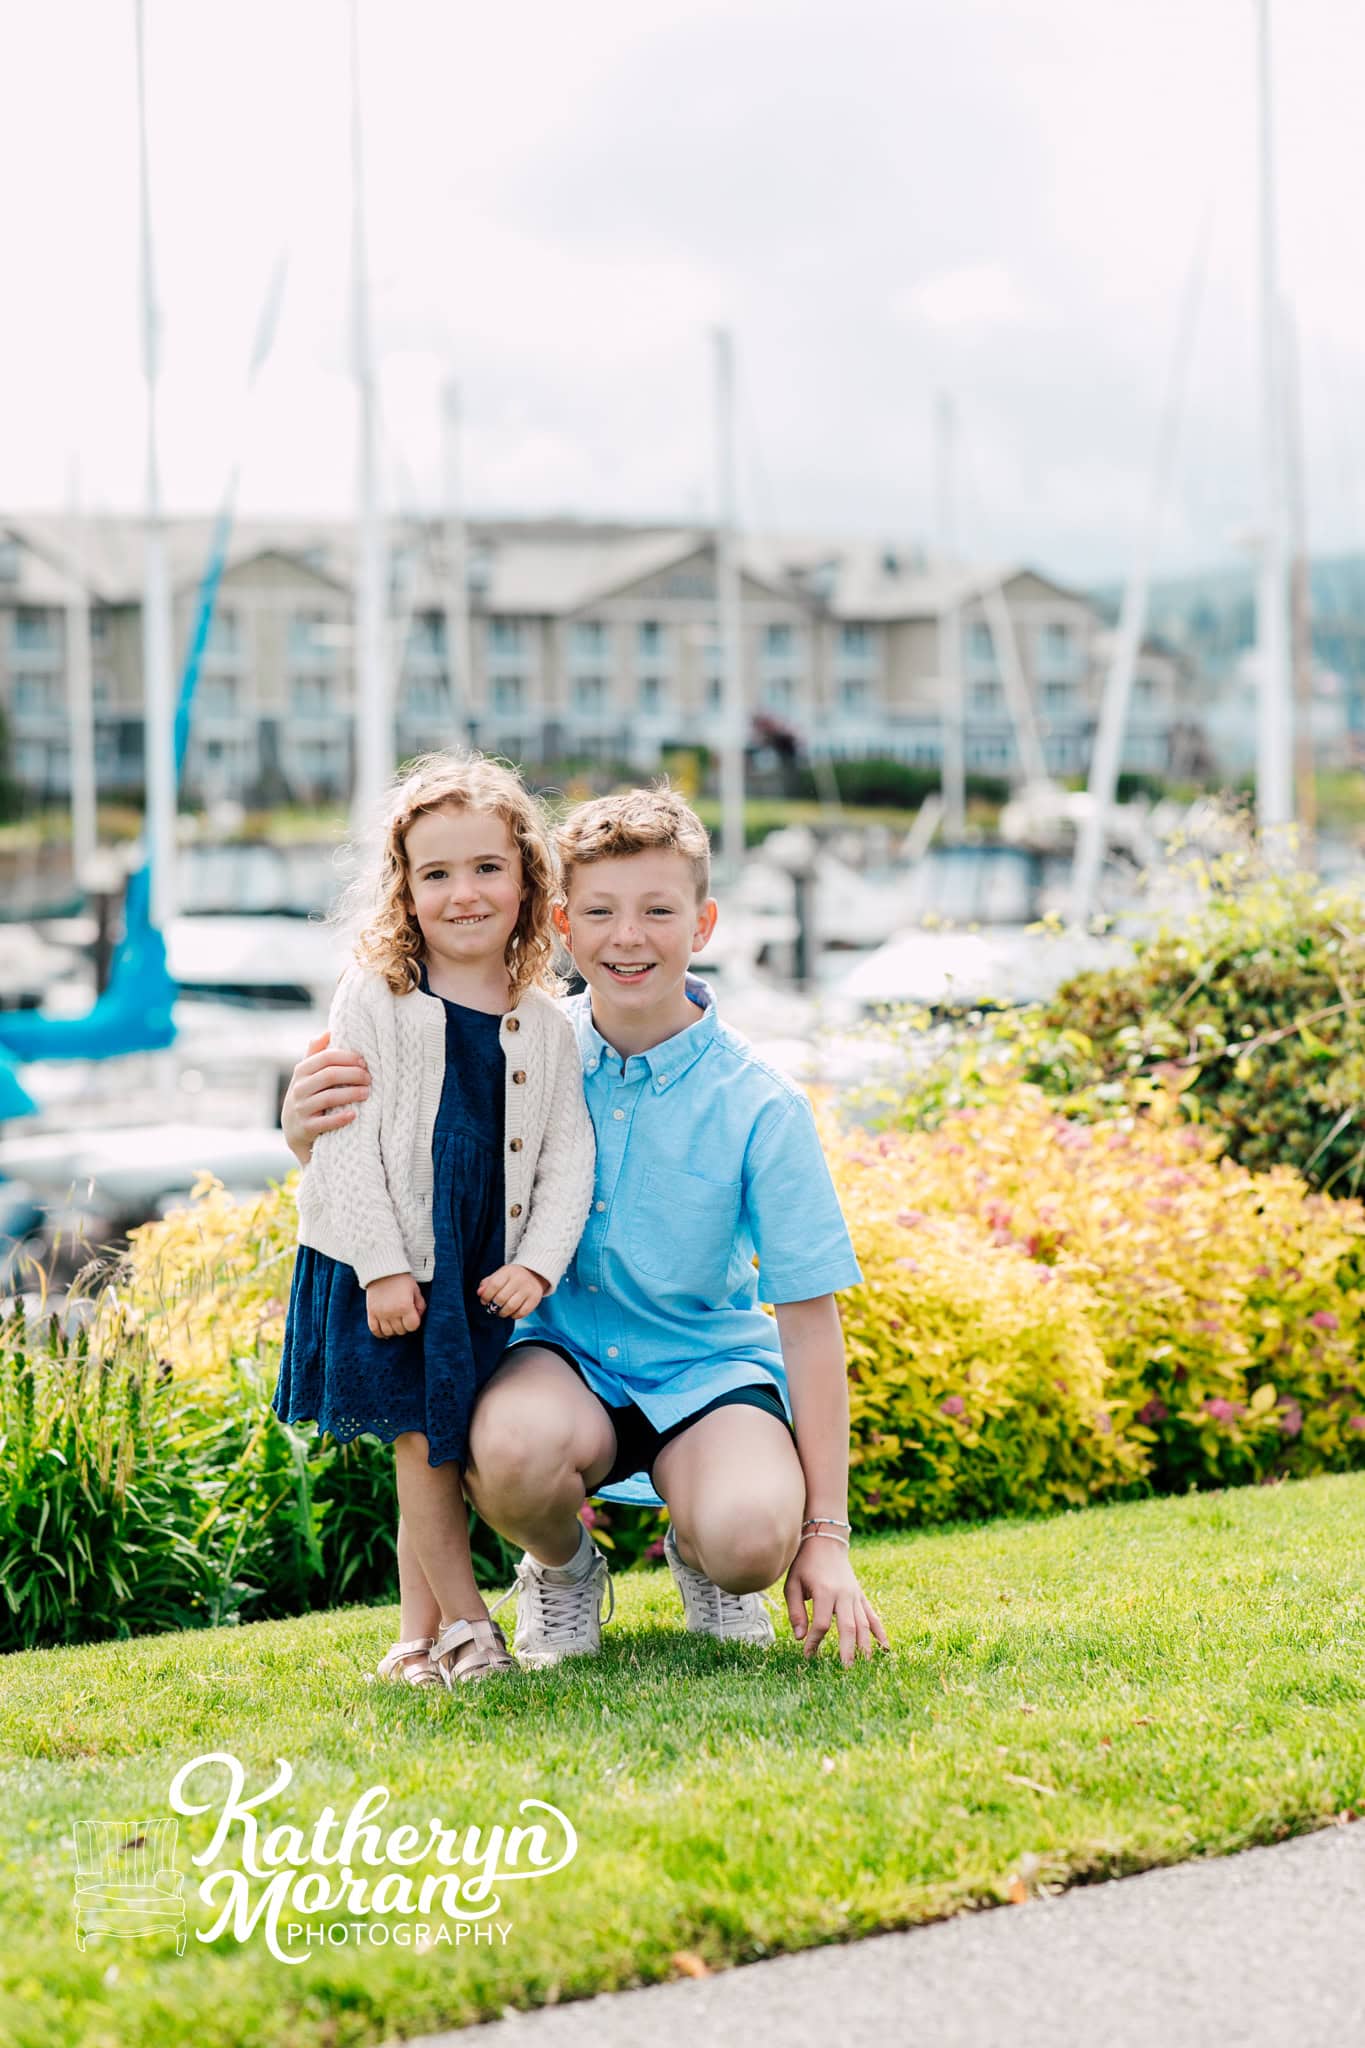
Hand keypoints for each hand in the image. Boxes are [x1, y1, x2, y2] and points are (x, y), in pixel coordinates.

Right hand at [282, 1031, 370, 1164]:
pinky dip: (340, 1118)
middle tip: (370, 1078)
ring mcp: (300, 1108)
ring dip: (351, 1094)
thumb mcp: (307, 1074)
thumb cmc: (308, 1095)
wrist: (294, 1131)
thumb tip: (328, 1030)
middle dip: (353, 1075)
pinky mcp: (305, 1128)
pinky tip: (354, 1115)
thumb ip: (316, 1053)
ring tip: (368, 1093)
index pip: (326, 1057)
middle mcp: (299, 1088)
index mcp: (302, 1071)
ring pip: (329, 1097)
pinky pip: (325, 1122)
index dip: (348, 1058)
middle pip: (330, 1075)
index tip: (364, 1062)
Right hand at [366, 1272, 424, 1337]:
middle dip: (404, 1326)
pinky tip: (385, 1330)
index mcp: (405, 1306)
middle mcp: (392, 1312)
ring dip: (393, 1330)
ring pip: (388, 1332)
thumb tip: (418, 1318)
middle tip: (403, 1317)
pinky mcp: (371, 1313)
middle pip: (401, 1331)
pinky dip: (380, 1333)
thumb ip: (420, 1305)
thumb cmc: (401, 1280)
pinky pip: (374, 1330)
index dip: (414, 1323)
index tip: (413, 1316)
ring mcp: (380, 1314)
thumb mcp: (415, 1290)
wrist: (382, 1270)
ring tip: (395, 1322)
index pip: (412, 1326)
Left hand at [476, 1263, 547, 1319]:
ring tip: (500, 1311)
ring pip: (511, 1307)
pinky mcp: (534, 1300)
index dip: (486, 1296)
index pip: (494, 1285)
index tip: (484, 1301)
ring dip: (502, 1313)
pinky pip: (521, 1313)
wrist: (535, 1274)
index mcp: (508, 1272)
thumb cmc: (512, 1277)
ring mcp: (528, 1290)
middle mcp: (519, 1280)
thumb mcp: (500, 1275)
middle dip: (493, 1306)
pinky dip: (513, 1316)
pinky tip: (511, 1312)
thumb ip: (487, 1283)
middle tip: (492, 1307)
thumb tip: (480, 1293)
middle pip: (501, 1298)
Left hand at [784, 1535, 889, 1666]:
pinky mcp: (861, 1596)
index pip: (822, 1623)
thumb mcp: (792, 1584)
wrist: (826, 1542)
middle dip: (848, 1650)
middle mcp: (843, 1594)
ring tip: (866, 1666)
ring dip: (865, 1645)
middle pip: (848, 1627)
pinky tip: (885, 1648)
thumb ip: (795, 1611)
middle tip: (846, 1670)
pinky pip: (872, 1616)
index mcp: (824, 1592)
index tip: (808, 1655)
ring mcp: (855, 1595)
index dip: (815, 1641)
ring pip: (863, 1623)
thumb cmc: (805, 1564)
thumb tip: (799, 1637)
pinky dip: (879, 1632)